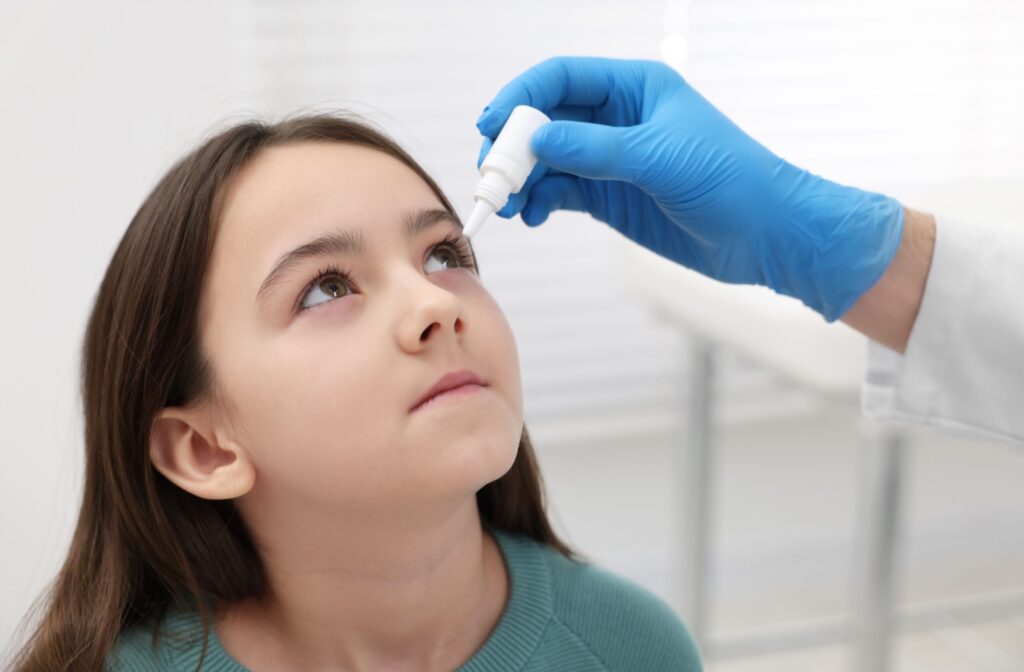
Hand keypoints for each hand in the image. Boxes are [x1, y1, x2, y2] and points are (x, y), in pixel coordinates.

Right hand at [475, 56, 903, 320]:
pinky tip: (531, 216)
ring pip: (547, 160)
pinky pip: (560, 192)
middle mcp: (617, 118)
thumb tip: (536, 138)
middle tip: (491, 174)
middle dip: (513, 144)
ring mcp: (610, 159)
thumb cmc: (731, 179)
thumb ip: (593, 148)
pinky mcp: (610, 197)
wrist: (766, 234)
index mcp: (635, 87)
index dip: (521, 95)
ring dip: (521, 179)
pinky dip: (539, 202)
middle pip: (546, 119)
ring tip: (506, 204)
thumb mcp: (658, 157)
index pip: (562, 78)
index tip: (491, 124)